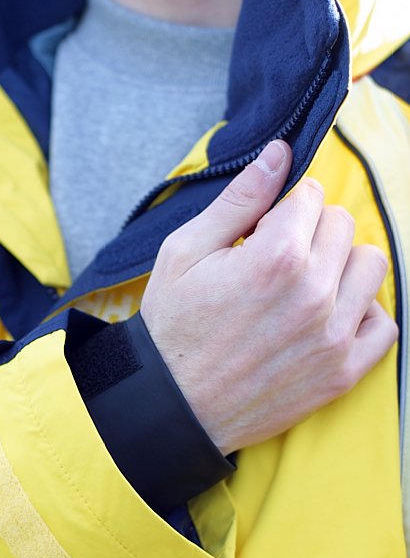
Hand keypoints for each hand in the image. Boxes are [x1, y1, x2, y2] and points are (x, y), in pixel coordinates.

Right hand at [141, 141, 397, 454]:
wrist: (174, 405)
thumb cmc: (174, 327)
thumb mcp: (185, 253)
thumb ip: (239, 200)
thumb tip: (279, 152)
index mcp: (275, 257)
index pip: (311, 196)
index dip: (283, 209)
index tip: (262, 232)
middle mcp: (314, 293)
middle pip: (342, 224)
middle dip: (311, 231)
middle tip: (277, 260)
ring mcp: (333, 336)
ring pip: (371, 265)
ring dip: (341, 265)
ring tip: (305, 284)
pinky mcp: (342, 373)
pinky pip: (384, 325)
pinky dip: (362, 313)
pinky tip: (328, 316)